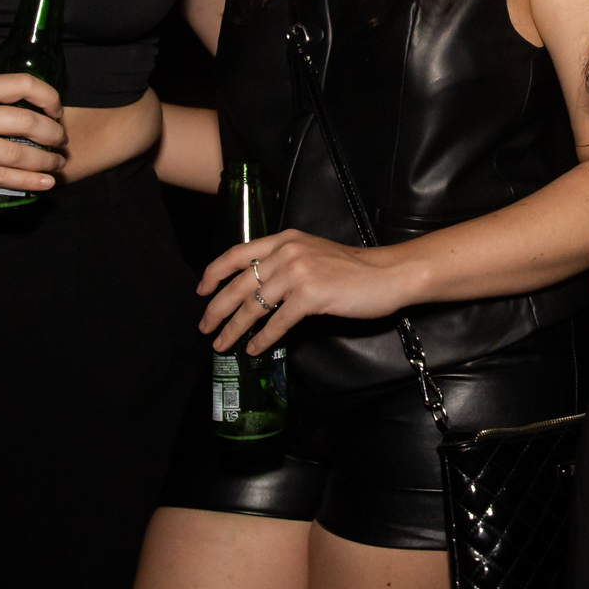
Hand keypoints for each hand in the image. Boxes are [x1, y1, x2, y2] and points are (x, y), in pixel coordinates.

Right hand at [0, 74, 66, 191]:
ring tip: (57, 165)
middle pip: (26, 122)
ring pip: (16, 154)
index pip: (21, 83)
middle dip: (53, 135)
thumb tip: (33, 114)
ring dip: (45, 162)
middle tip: (62, 143)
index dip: (48, 97)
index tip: (57, 112)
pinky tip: (44, 183)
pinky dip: (27, 182)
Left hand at [198, 230, 417, 354]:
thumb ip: (285, 262)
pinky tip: (254, 348)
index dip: (214, 272)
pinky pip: (278, 322)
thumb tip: (258, 288)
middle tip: (204, 327)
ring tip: (222, 344)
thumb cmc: (352, 268)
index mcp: (284, 240)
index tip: (201, 290)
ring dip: (234, 328)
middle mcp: (287, 252)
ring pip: (254, 305)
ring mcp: (298, 273)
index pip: (237, 253)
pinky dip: (263, 338)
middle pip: (239, 283)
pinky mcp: (310, 296)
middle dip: (217, 308)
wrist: (387, 274)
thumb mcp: (312, 253)